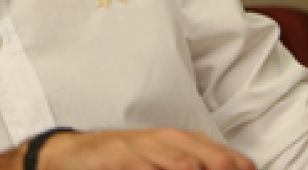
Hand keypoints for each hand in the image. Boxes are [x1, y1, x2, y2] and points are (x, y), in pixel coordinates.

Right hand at [38, 128, 255, 169]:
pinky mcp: (116, 157)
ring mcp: (138, 148)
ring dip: (188, 168)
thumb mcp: (160, 160)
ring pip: (176, 162)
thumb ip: (191, 162)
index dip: (234, 164)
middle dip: (219, 166)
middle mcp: (162, 141)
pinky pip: (139, 167)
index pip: (218, 154)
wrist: (73, 154)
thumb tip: (228, 168)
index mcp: (179, 141)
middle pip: (202, 156)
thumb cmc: (124, 160)